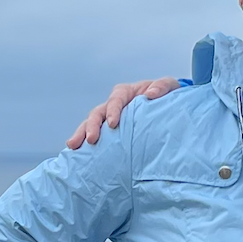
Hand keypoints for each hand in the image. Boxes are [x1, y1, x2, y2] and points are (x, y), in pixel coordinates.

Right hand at [65, 77, 182, 149]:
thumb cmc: (165, 96)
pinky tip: (77, 154)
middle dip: (92, 126)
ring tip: (73, 146)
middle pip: (97, 113)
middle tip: (91, 140)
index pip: (115, 100)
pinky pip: (95, 137)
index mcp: (125, 93)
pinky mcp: (109, 133)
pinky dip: (84, 144)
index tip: (113, 124)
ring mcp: (108, 119)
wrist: (165, 110)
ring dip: (81, 135)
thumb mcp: (168, 86)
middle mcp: (113, 105)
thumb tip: (150, 94)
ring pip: (90, 125)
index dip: (113, 110)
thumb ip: (162, 86)